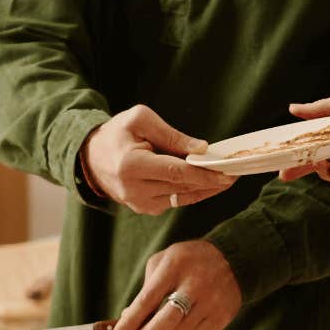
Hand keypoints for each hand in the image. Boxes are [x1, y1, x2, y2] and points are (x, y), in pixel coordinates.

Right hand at [82, 105, 232, 214]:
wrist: (90, 159)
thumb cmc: (117, 133)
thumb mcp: (140, 120)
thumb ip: (171, 135)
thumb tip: (201, 149)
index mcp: (131, 165)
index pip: (176, 172)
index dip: (204, 174)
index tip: (228, 172)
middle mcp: (135, 190)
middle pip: (183, 186)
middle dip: (212, 180)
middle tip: (238, 170)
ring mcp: (140, 203)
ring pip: (183, 197)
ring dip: (208, 188)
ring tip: (230, 177)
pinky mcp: (146, 208)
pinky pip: (177, 200)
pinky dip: (194, 191)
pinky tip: (211, 182)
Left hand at [109, 240, 242, 329]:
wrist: (233, 259)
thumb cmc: (189, 262)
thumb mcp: (164, 260)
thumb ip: (146, 287)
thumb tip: (130, 319)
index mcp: (175, 267)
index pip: (147, 301)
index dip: (129, 323)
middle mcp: (194, 286)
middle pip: (163, 325)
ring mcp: (210, 304)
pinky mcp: (220, 318)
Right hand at [279, 75, 329, 184]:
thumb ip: (323, 108)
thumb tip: (292, 109)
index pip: (313, 138)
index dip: (296, 147)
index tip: (278, 153)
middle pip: (318, 158)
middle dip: (300, 167)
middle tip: (283, 172)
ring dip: (319, 170)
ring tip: (314, 164)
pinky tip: (329, 168)